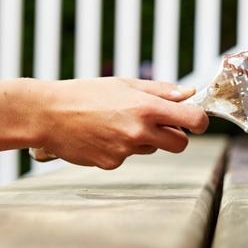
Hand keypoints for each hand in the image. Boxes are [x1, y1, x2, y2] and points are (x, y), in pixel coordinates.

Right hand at [31, 77, 207, 169]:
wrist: (47, 114)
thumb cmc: (85, 94)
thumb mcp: (125, 83)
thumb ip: (160, 90)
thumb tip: (188, 93)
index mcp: (147, 107)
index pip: (193, 120)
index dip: (201, 121)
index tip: (196, 120)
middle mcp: (140, 131)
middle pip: (180, 144)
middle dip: (176, 136)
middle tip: (159, 123)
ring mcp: (126, 150)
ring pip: (151, 148)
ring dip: (145, 139)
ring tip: (118, 122)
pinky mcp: (111, 163)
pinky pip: (128, 156)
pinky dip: (121, 147)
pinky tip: (102, 134)